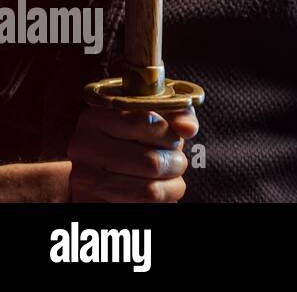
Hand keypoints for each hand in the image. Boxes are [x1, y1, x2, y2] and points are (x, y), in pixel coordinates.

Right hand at [67, 106, 197, 201]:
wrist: (101, 163)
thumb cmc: (138, 134)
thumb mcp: (157, 114)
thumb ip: (177, 114)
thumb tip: (188, 129)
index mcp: (97, 115)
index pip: (146, 122)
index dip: (170, 134)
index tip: (172, 139)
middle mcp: (82, 145)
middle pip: (152, 162)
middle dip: (176, 164)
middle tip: (176, 162)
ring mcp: (82, 177)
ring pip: (149, 191)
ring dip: (172, 186)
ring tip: (170, 177)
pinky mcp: (88, 203)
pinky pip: (139, 209)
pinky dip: (159, 202)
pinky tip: (156, 190)